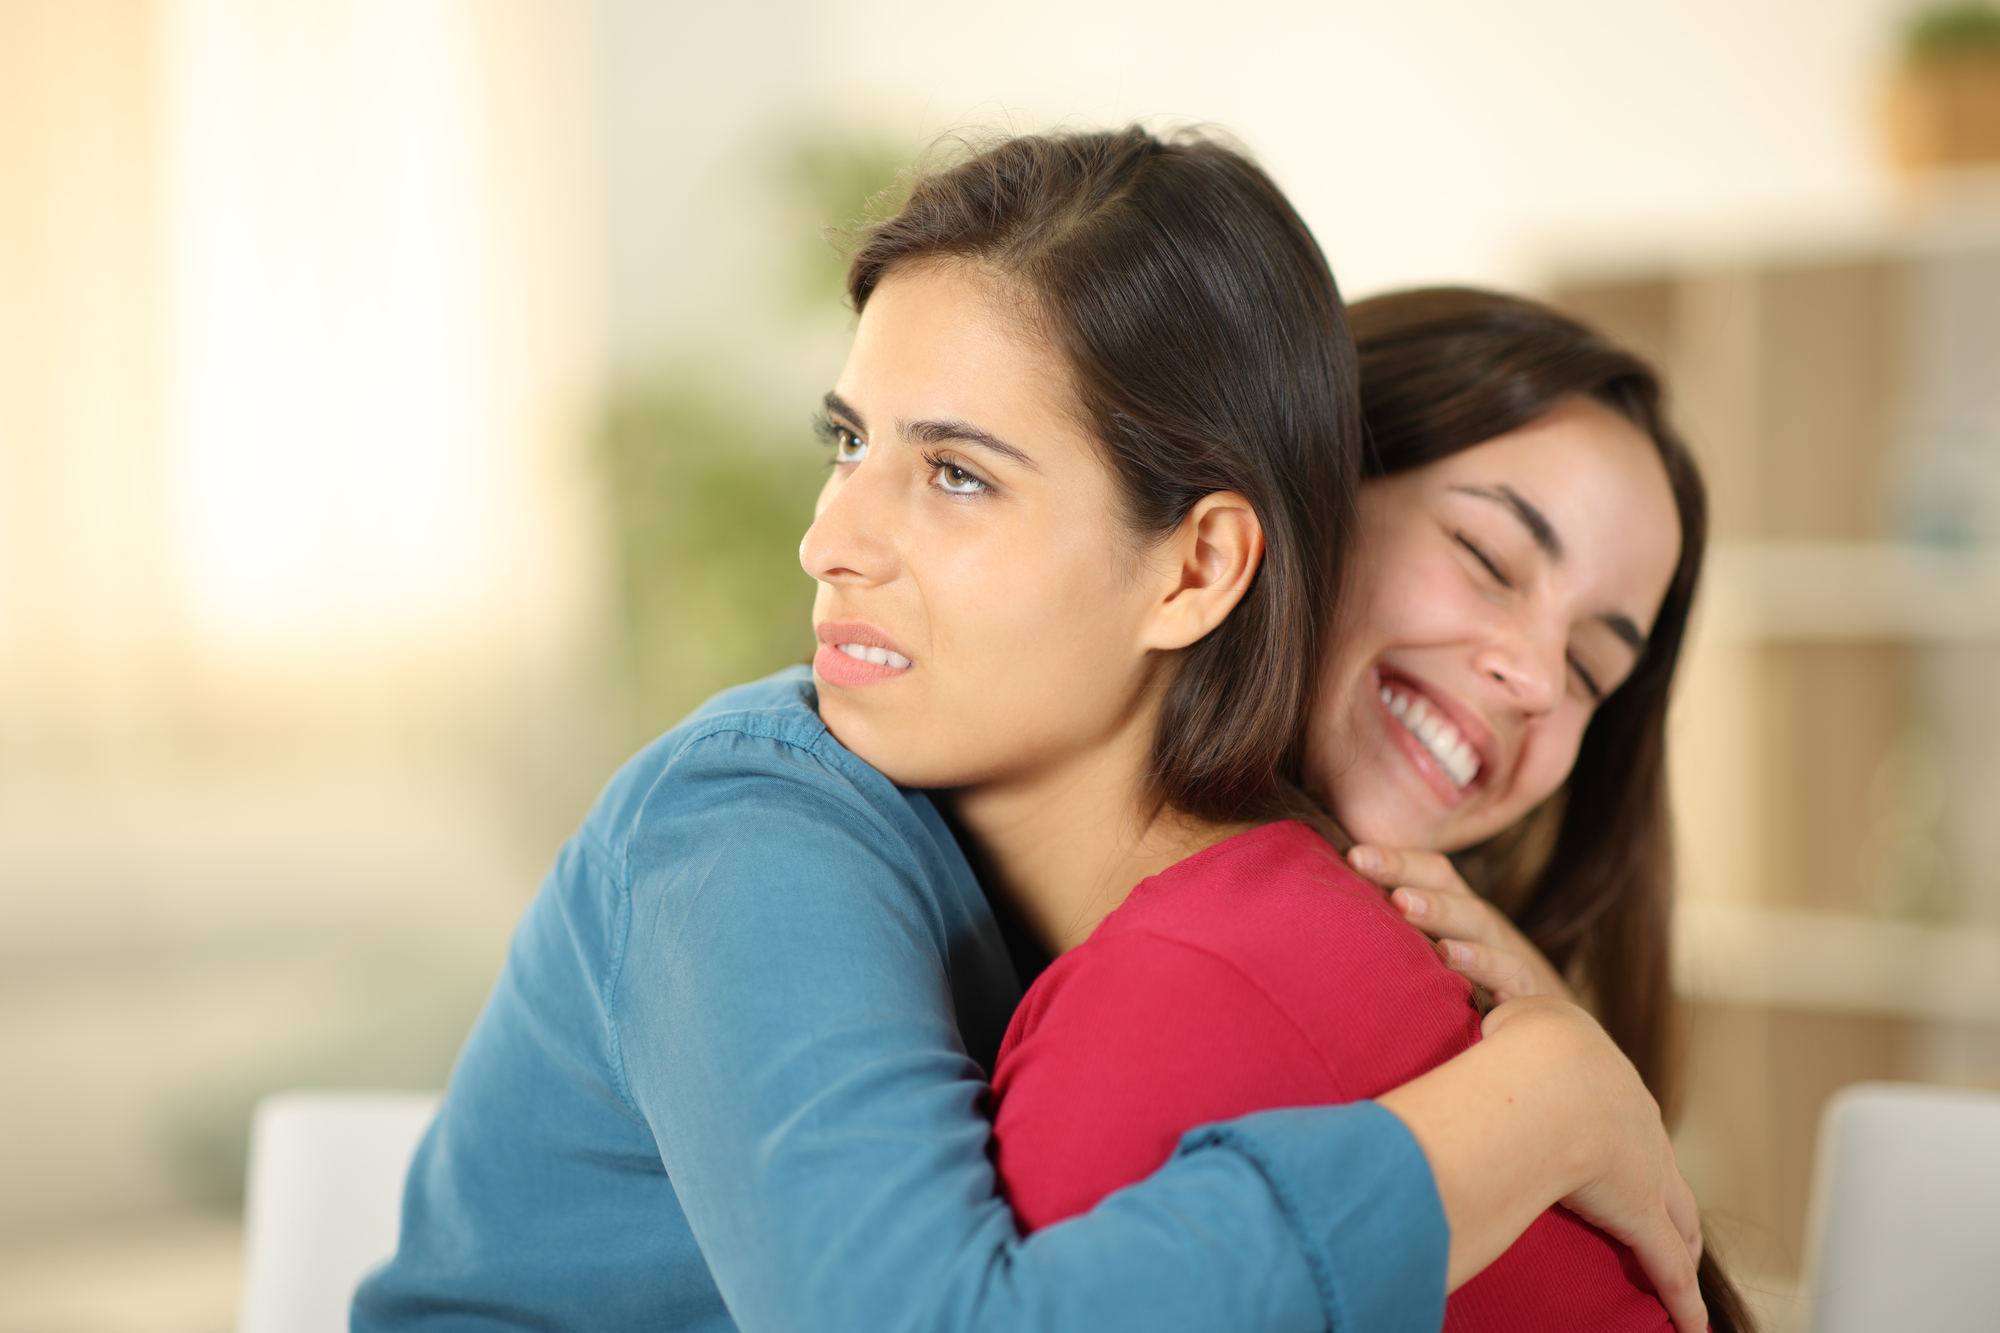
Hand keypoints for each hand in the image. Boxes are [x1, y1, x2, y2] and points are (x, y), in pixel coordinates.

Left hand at [1347, 845, 1575, 1004]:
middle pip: (1448, 888)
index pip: (1434, 872)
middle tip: (1361, 860)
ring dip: (1437, 909)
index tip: (1351, 853)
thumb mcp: (1445, 961)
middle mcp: (1484, 928)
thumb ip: (1405, 939)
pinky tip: (1448, 955)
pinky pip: (1505, 973)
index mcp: (1461, 914)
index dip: (1396, 858)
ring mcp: (1509, 956)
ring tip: (1400, 902)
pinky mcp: (1529, 995)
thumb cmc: (1480, 997)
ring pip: (1475, 923)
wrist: (1556, 1042)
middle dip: (1404, 871)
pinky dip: (1479, 961)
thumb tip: (1339, 922)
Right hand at [1376, 996, 1705, 1332]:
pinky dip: (1682, 1298)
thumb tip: (1430, 980)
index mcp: (1601, 1078)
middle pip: (1659, 1164)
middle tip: (1674, 1214)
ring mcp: (1642, 1171)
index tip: (1623, 1149)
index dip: (1625, 1135)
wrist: (1549, 1070)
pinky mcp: (1640, 1214)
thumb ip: (1473, 1019)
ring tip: (1686, 1263)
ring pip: (1676, 1214)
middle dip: (1667, 1189)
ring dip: (1682, 1241)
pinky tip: (1694, 1325)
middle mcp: (1634, 1122)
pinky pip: (1666, 1265)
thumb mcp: (1498, 1024)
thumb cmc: (1517, 1044)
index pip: (1621, 1112)